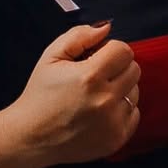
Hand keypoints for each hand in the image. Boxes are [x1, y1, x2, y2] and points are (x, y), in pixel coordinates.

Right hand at [9, 21, 140, 167]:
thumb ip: (79, 36)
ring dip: (120, 89)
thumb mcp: (51, 57)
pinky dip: (121, 110)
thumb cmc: (39, 95)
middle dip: (116, 67)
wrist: (32, 136)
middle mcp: (105, 100)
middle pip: (133, 69)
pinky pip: (134, 114)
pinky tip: (100, 111)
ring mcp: (113, 122)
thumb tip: (106, 28)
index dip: (110, 49)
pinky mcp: (117, 138)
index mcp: (90, 76)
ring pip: (135, 91)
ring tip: (96, 95)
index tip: (96, 57)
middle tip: (95, 75)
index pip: (124, 51)